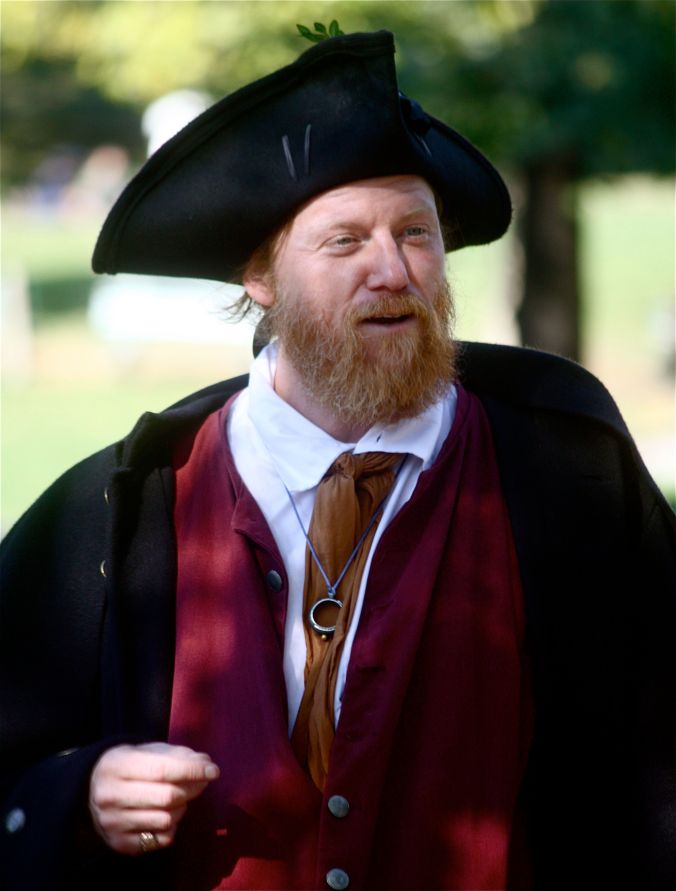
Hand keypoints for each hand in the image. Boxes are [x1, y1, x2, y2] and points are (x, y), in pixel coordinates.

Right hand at [89, 742, 219, 854]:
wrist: (88, 791)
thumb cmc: (127, 766)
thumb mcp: (146, 751)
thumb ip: (176, 754)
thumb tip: (205, 762)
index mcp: (117, 766)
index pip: (163, 770)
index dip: (193, 770)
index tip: (213, 769)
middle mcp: (111, 796)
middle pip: (167, 797)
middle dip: (193, 788)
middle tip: (202, 781)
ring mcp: (113, 823)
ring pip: (166, 819)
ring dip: (183, 807)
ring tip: (180, 797)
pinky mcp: (119, 844)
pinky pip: (160, 839)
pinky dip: (172, 827)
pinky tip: (167, 814)